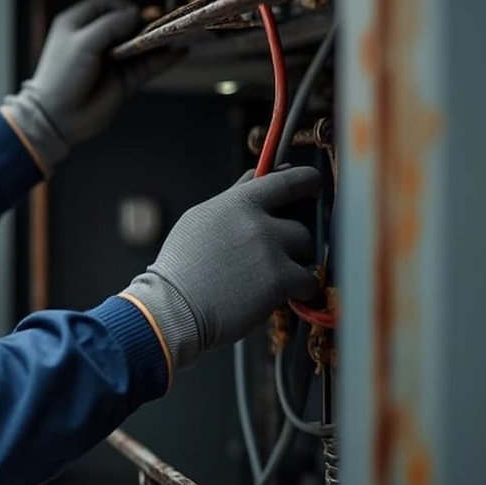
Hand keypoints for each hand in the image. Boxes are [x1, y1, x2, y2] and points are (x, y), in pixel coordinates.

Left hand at [1, 0, 178, 170]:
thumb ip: (111, 25)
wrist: (58, 117)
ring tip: (176, 34)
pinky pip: (149, 66)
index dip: (121, 5)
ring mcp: (112, 60)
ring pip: (140, 44)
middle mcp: (96, 39)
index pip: (105, 4)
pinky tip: (180, 52)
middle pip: (127, 23)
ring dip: (158, 39)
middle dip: (143, 23)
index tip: (132, 15)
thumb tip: (135, 14)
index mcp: (78, 24)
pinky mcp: (125, 80)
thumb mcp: (84, 42)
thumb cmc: (63, 75)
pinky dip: (164, 59)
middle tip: (158, 25)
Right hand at [122, 167, 321, 371]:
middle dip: (292, 245)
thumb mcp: (200, 220)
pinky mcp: (280, 280)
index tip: (312, 189)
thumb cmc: (180, 268)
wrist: (173, 308)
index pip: (287, 180)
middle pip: (300, 226)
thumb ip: (233, 197)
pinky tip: (280, 297)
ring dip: (295, 266)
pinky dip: (299, 290)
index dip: (307, 182)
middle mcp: (257, 222)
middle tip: (273, 260)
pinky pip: (308, 281)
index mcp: (238, 202)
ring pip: (305, 253)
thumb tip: (256, 175)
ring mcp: (270, 250)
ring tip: (268, 280)